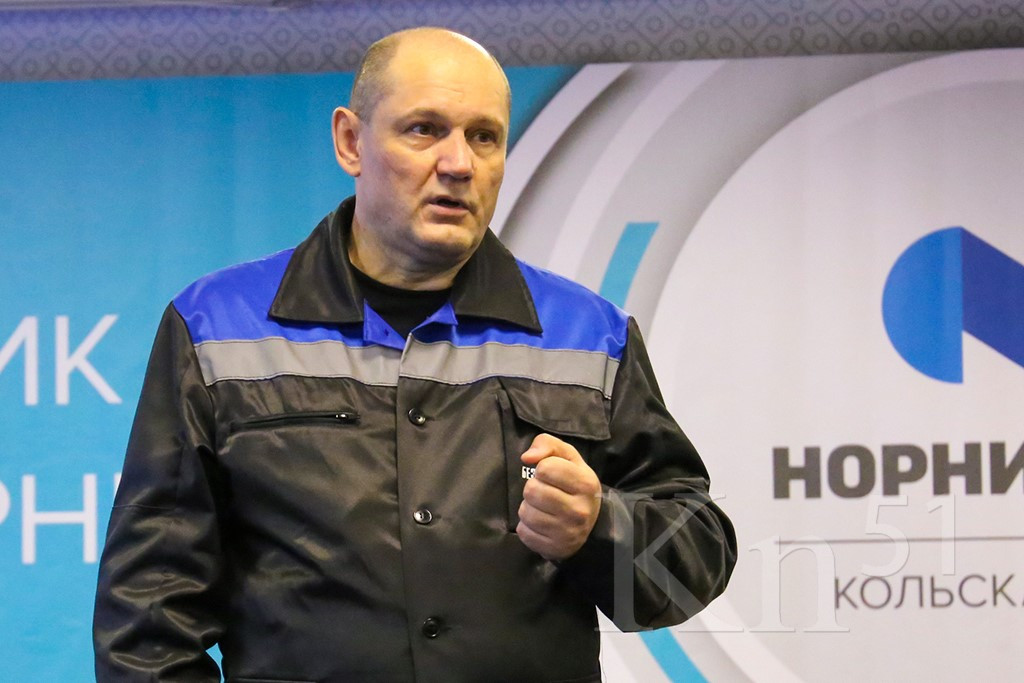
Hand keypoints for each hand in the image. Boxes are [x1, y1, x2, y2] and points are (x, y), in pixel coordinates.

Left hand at [516, 433, 601, 560]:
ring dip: (528, 508)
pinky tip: (540, 524)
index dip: (542, 468)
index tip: (551, 475)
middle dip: (533, 488)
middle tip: (545, 492)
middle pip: (532, 490)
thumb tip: (527, 457)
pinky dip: (527, 527)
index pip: (545, 467)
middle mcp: (580, 510)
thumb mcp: (568, 458)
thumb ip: (548, 444)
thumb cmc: (574, 484)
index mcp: (586, 483)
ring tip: (542, 508)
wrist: (591, 525)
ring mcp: (568, 533)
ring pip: (525, 512)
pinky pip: (524, 532)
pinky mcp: (555, 549)